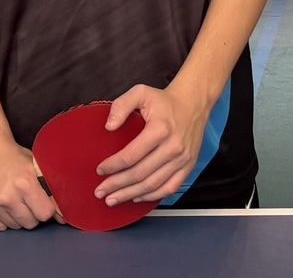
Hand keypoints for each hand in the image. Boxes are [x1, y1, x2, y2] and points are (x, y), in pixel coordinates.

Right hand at [0, 137, 55, 229]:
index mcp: (25, 184)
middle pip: (30, 223)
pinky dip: (3, 219)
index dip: (46, 209)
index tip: (43, 203)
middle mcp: (7, 197)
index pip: (44, 214)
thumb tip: (62, 216)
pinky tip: (2, 204)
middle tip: (27, 200)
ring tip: (13, 199)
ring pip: (15, 226)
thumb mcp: (36, 166)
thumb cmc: (14, 158)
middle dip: (32, 214)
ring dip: (17, 216)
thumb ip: (50, 189)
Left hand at [94, 83, 209, 205]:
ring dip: (130, 195)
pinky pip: (169, 188)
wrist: (193, 103)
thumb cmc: (164, 101)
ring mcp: (182, 158)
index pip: (131, 155)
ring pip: (153, 185)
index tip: (100, 170)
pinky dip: (152, 196)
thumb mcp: (141, 92)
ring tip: (113, 199)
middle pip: (140, 174)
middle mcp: (173, 146)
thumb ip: (121, 105)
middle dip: (116, 185)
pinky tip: (137, 197)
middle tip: (100, 192)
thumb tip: (109, 126)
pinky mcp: (189, 165)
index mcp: (160, 129)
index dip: (112, 166)